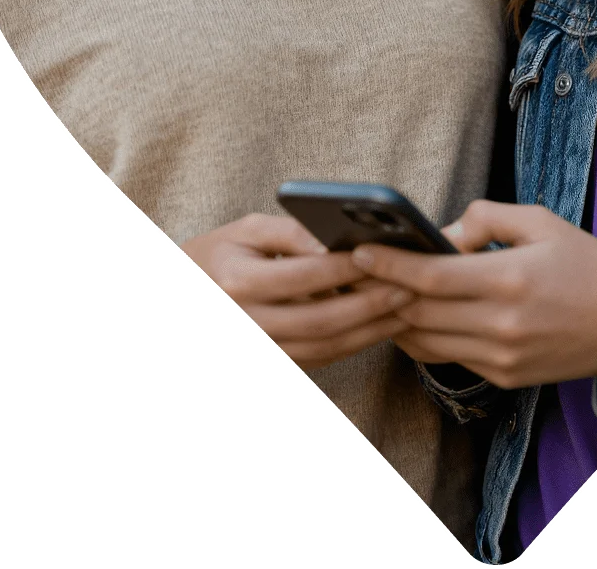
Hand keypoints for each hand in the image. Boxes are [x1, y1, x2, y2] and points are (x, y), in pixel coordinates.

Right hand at [182, 214, 412, 369]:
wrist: (187, 297)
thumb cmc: (219, 254)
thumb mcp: (246, 230)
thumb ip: (290, 233)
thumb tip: (332, 241)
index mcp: (238, 282)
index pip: (303, 275)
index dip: (343, 267)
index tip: (381, 253)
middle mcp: (246, 324)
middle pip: (320, 319)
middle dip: (369, 304)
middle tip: (409, 287)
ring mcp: (259, 351)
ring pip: (323, 348)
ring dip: (368, 332)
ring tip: (405, 309)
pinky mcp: (272, 365)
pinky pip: (318, 360)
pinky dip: (352, 345)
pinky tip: (379, 327)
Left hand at [350, 201, 596, 389]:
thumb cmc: (583, 264)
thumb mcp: (540, 221)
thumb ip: (485, 219)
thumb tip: (439, 234)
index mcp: (511, 278)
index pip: (431, 277)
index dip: (389, 264)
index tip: (359, 250)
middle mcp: (502, 324)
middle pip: (418, 312)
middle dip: (381, 290)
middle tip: (354, 269)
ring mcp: (500, 356)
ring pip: (425, 340)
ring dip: (395, 317)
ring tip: (377, 290)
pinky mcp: (502, 377)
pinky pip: (447, 356)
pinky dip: (423, 335)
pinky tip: (414, 313)